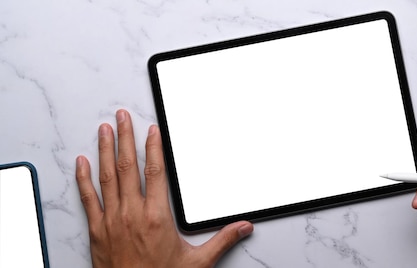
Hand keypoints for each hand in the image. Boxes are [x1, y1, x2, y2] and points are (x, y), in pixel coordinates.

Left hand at [75, 109, 253, 267]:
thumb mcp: (198, 262)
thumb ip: (222, 241)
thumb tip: (243, 227)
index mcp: (157, 217)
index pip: (155, 171)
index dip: (153, 147)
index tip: (151, 130)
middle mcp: (132, 214)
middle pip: (128, 166)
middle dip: (124, 138)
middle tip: (121, 117)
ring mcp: (112, 220)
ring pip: (107, 177)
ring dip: (104, 150)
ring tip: (103, 129)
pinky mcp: (97, 231)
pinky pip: (88, 198)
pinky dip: (84, 178)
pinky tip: (82, 162)